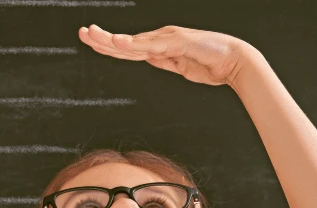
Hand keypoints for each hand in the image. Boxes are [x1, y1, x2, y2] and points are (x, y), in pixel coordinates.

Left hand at [78, 24, 254, 87]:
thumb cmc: (211, 64)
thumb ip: (165, 62)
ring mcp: (168, 39)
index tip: (90, 41)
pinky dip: (134, 44)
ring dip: (112, 40)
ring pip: (134, 42)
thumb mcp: (181, 66)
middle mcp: (161, 39)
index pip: (129, 48)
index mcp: (160, 46)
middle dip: (102, 39)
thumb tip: (151, 59)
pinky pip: (152, 45)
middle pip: (126, 42)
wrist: (234, 62)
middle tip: (82, 33)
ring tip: (93, 36)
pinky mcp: (177, 42)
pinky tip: (119, 43)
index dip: (108, 45)